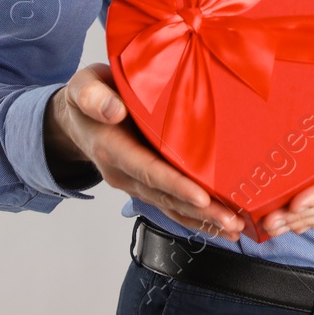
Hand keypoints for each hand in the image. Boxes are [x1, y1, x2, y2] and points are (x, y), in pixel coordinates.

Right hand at [44, 62, 244, 240]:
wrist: (79, 117)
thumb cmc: (90, 96)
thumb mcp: (84, 87)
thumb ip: (92, 96)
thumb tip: (113, 110)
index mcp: (111, 148)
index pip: (147, 170)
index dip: (175, 185)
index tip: (202, 197)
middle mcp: (123, 172)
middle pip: (165, 196)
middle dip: (199, 211)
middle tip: (232, 221)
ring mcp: (134, 181)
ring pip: (170, 206)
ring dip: (202, 220)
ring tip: (234, 227)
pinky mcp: (145, 184)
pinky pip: (170, 204)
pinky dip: (195, 217)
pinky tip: (218, 225)